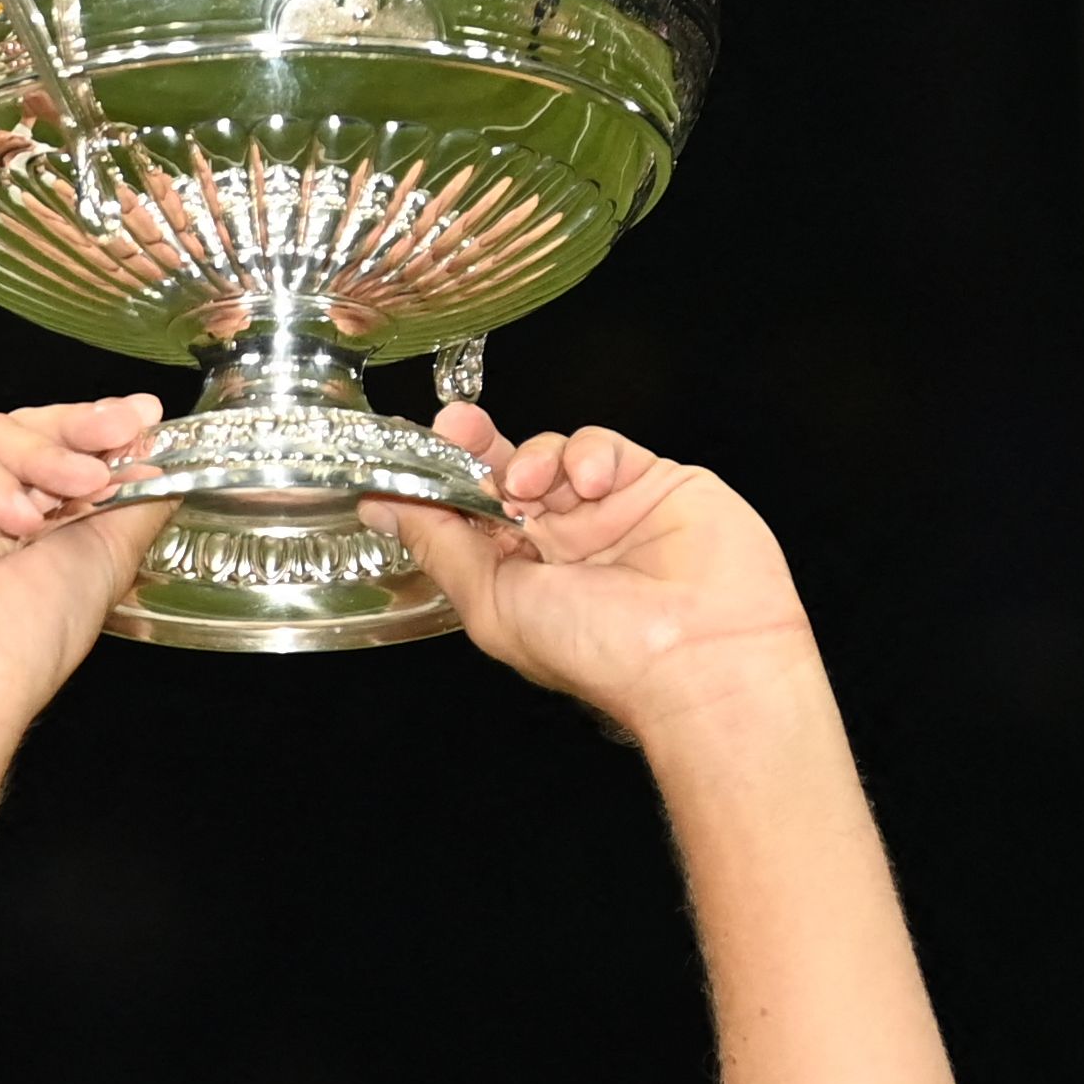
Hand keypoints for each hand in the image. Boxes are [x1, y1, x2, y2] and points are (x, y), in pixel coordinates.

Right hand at [0, 395, 172, 739]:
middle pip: (17, 431)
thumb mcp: (105, 558)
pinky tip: (14, 518)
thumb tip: (158, 455)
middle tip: (117, 437)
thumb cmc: (20, 644)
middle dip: (76, 432)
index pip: (45, 451)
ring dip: (42, 458)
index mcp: (5, 524)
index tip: (141, 417)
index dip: (91, 428)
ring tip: (75, 493)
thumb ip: (134, 502)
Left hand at [377, 411, 814, 735]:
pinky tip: (592, 480)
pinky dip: (589, 453)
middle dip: (476, 448)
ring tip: (532, 486)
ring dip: (534, 459)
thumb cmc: (600, 651)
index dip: (440, 482)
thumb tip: (381, 508)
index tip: (415, 453)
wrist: (702, 656)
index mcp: (517, 578)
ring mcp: (608, 513)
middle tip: (456, 427)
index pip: (467, 515)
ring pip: (553, 454)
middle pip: (505, 475)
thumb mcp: (493, 602)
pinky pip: (607, 447)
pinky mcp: (657, 485)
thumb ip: (441, 547)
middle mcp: (560, 545)